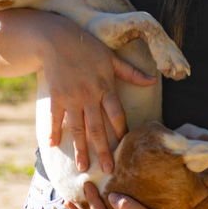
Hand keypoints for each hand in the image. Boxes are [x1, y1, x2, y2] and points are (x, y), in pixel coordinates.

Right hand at [39, 16, 154, 173]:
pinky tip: (54, 146)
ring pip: (78, 129)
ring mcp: (71, 97)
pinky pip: (56, 118)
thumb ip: (131, 72)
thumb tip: (153, 80)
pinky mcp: (56, 97)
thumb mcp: (112, 58)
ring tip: (83, 167)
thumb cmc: (88, 47)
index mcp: (106, 86)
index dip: (121, 131)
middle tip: (108, 170)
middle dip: (103, 151)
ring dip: (80, 149)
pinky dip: (55, 132)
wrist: (57, 38)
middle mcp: (89, 95)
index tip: (126, 147)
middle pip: (98, 128)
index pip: (117, 114)